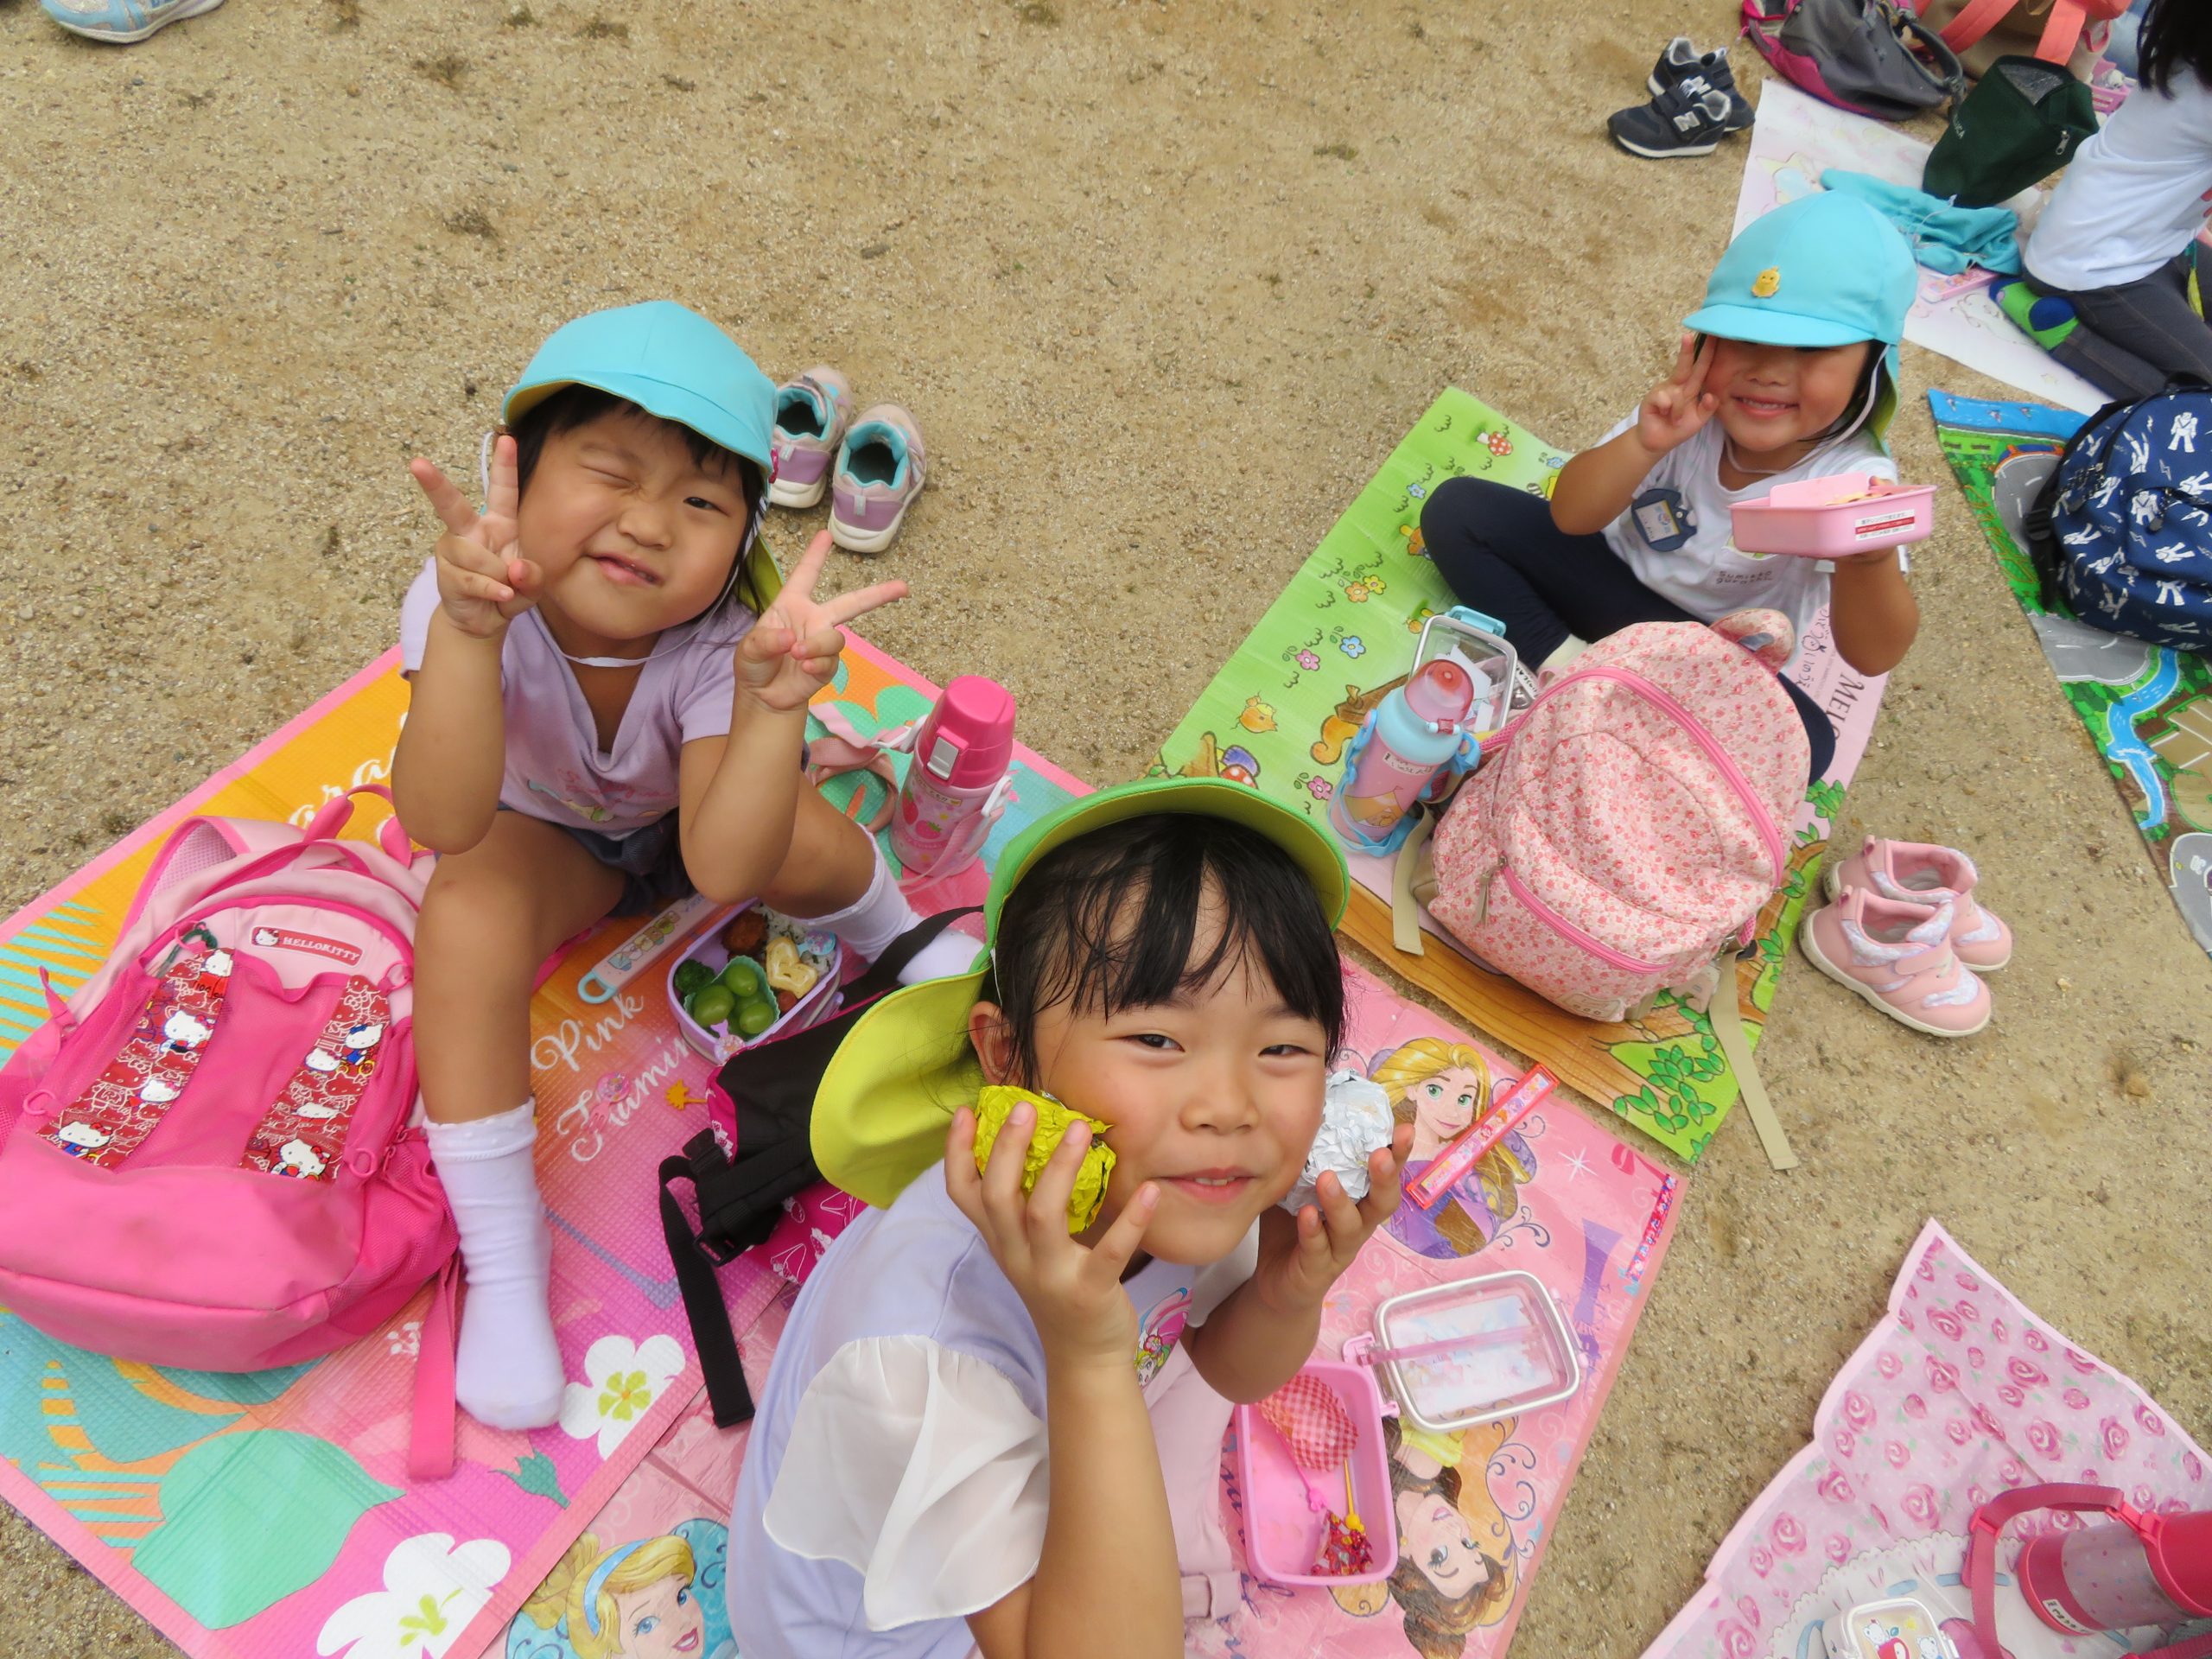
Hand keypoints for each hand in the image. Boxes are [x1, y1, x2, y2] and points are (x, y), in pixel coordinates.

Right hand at [409, 437, 541, 639]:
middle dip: (434, 484)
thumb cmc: (509, 591)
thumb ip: (533, 576)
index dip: (505, 465)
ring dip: (498, 577)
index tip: (507, 438)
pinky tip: (500, 596)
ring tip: (502, 588)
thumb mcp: (532, 585)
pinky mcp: (445, 573)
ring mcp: (454, 550)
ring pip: (477, 557)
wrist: (484, 621)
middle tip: (416, 463)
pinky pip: (474, 580)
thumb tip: (514, 568)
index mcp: (499, 524)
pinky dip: (492, 591)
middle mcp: (472, 530)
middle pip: (452, 505)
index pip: (503, 491)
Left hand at [737, 531, 909, 712]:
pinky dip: (817, 664)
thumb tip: (793, 638)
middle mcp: (813, 620)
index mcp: (792, 605)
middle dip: (878, 594)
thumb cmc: (754, 664)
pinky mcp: (827, 666)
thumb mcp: (749, 649)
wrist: (763, 697)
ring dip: (818, 645)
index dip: (815, 555)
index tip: (826, 535)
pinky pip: (830, 661)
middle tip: (903, 587)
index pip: (805, 575)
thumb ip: (766, 640)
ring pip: (835, 638)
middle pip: (850, 603)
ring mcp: (823, 643)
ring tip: (798, 655)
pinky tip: (804, 669)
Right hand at [945, 1100, 1155, 1371]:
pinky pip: (1109, 1253)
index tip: (963, 1111)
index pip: (963, 1194)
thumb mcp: (1030, 1247)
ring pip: (1043, 1216)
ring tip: (1080, 1129)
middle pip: (998, 1197)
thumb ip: (1028, 1202)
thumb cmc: (1060, 1286)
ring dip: (1060, 1169)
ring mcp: (1051, 1275)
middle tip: (1026, 1107)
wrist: (1084, 1358)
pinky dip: (1130, 1221)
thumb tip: (1046, 1136)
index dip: (955, 1153)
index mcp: (1001, 1240)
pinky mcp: (1090, 1292)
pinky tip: (1149, 1190)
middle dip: (1006, 1149)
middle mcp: (1017, 1256)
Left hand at [1249, 1124, 1412, 1316]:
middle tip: (1381, 1154)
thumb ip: (1305, 1155)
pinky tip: (1305, 1214)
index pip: (1385, 1174)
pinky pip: (1317, 1250)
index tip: (1404, 1128)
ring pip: (1351, 1227)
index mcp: (1360, 1200)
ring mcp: (1339, 1250)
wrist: (1278, 1283)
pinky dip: (1312, 1231)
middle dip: (1386, 1178)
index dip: (1398, 1154)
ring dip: (1341, 1202)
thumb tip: (1300, 1103)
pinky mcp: (1317, 1270)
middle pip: (1383, 1203)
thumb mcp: (1297, 1184)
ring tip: (1327, 1178)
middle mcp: (1358, 1224)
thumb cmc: (1293, 1225)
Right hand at [1636, 332, 1719, 456]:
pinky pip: (1665, 400)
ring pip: (1677, 393)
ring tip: (1675, 421)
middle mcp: (1677, 385)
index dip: (1708, 353)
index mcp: (1691, 388)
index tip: (1714, 336)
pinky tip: (1663, 415)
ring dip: (1679, 411)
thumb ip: (1708, 409)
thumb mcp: (1699, 421)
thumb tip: (1711, 396)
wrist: (1657, 442)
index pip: (1702, 368)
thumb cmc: (1679, 428)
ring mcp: (1663, 390)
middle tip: (1689, 335)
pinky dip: (1668, 411)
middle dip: (1688, 350)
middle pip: (1685, 365)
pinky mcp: (1651, 397)